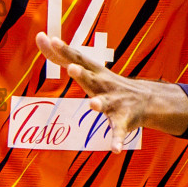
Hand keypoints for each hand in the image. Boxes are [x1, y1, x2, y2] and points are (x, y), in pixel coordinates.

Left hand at [34, 32, 187, 150]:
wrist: (146, 100)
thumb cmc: (107, 83)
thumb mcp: (88, 68)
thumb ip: (63, 56)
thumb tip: (41, 37)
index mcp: (94, 72)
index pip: (77, 58)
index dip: (64, 50)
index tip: (50, 38)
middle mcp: (104, 84)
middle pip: (91, 78)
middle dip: (82, 73)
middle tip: (71, 67)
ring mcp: (114, 102)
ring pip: (105, 103)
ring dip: (99, 103)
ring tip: (93, 105)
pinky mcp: (123, 120)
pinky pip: (119, 131)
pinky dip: (116, 139)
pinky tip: (114, 149)